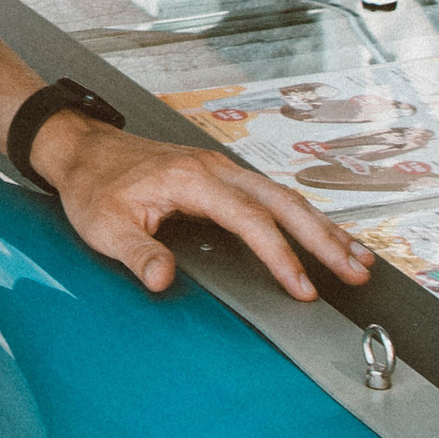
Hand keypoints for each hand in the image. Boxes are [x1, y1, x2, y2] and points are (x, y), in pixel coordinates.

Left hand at [32, 116, 373, 307]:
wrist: (82, 150)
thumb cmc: (93, 184)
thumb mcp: (103, 225)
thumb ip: (137, 253)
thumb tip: (163, 279)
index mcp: (193, 179)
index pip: (251, 220)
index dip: (280, 256)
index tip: (302, 287)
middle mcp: (215, 169)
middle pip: (284, 203)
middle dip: (324, 239)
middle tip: (356, 272)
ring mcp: (221, 170)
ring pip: (284, 197)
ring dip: (321, 227)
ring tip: (357, 258)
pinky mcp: (221, 177)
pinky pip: (272, 196)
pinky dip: (302, 217)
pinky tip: (321, 236)